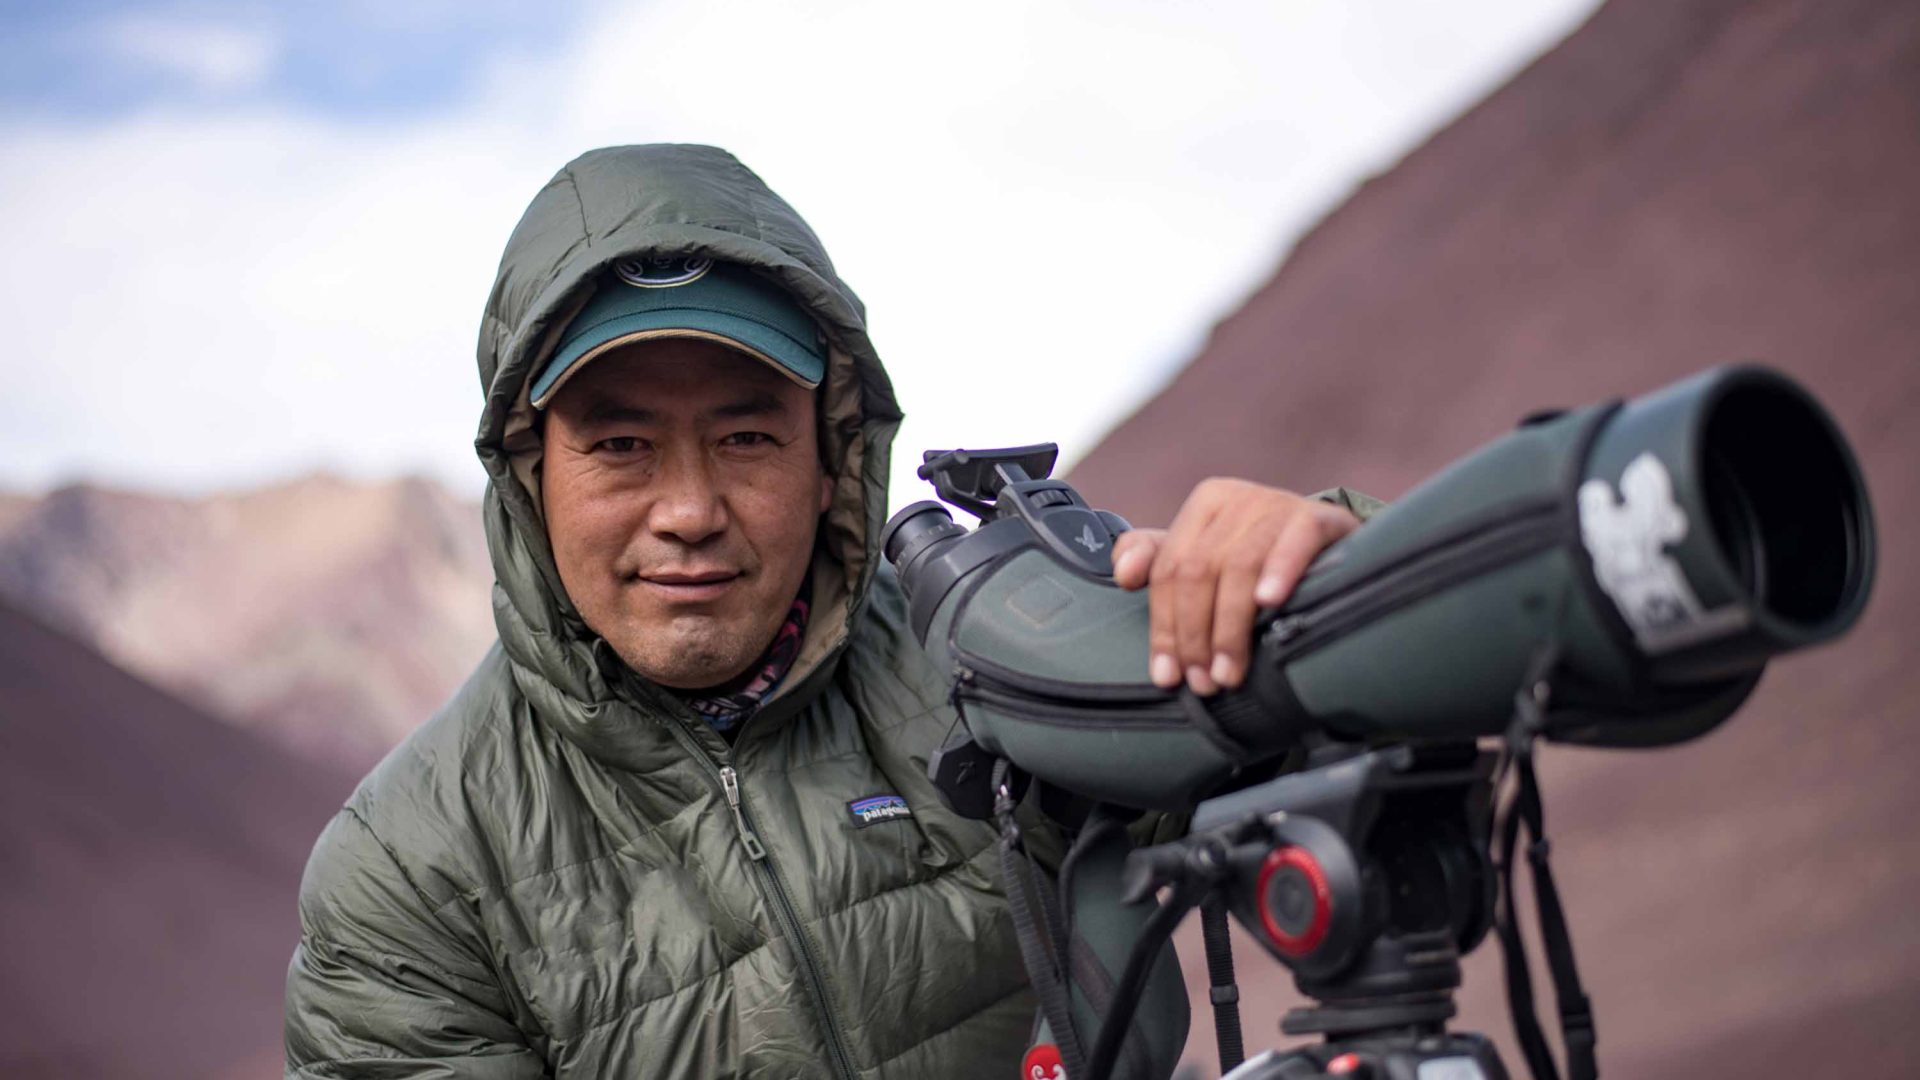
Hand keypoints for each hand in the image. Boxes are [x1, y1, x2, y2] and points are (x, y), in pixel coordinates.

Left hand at [1110, 479, 1359, 695]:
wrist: (1332, 543)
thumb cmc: (1259, 557)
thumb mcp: (1206, 556)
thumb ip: (1155, 562)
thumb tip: (1123, 574)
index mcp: (1204, 506)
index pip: (1168, 570)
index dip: (1164, 627)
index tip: (1167, 675)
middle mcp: (1236, 499)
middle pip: (1197, 570)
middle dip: (1195, 635)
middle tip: (1204, 681)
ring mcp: (1277, 505)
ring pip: (1238, 567)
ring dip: (1230, 627)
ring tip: (1228, 672)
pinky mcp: (1316, 517)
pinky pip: (1293, 544)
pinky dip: (1279, 572)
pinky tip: (1269, 603)